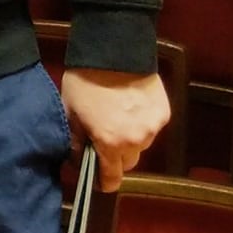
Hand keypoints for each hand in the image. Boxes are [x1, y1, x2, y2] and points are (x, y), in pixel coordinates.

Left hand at [60, 66, 170, 190]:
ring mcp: (153, 127)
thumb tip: (77, 160)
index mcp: (110, 143)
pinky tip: (129, 107)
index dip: (104, 181)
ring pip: (140, 145)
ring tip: (116, 118)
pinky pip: (150, 127)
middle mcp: (136, 140)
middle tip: (103, 140)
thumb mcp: (70, 111)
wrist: (114, 52)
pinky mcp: (163, 113)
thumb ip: (75, 140)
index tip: (99, 180)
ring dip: (130, 139)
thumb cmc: (85, 80)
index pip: (112, 178)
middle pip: (128, 162)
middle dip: (115, 157)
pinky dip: (141, 123)